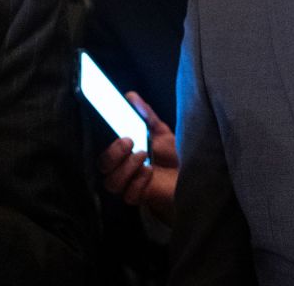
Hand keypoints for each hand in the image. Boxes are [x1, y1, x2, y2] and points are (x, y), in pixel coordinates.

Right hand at [97, 92, 178, 225]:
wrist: (191, 175)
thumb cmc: (172, 154)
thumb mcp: (160, 131)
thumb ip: (145, 115)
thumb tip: (130, 96)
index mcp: (122, 152)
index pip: (102, 146)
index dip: (105, 138)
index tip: (115, 128)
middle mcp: (121, 169)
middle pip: (103, 165)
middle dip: (113, 152)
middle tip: (129, 140)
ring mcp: (129, 185)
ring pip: (112, 182)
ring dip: (126, 167)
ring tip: (144, 154)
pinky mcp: (140, 198)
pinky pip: (129, 195)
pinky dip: (138, 183)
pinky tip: (149, 172)